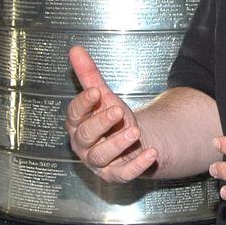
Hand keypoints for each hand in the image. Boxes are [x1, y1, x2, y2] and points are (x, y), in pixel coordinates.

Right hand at [64, 45, 156, 181]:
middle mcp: (83, 145)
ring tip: (135, 131)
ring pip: (102, 156)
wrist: (130, 141)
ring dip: (118, 144)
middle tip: (118, 111)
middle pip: (85, 136)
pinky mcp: (115, 175)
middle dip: (101, 124)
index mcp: (77, 124)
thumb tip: (75, 49)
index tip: (96, 92)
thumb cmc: (111, 118)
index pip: (74, 114)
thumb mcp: (103, 96)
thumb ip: (89, 75)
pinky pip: (123, 174)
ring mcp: (98, 162)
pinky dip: (137, 165)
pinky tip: (151, 153)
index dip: (83, 104)